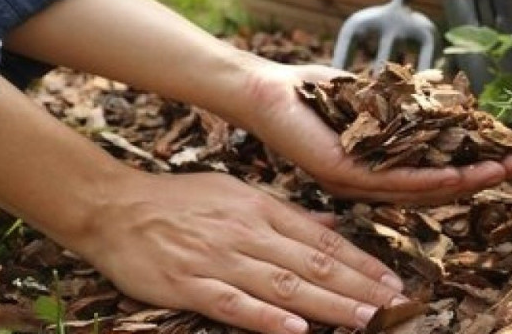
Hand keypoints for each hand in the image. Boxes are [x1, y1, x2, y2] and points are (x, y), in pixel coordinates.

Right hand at [74, 172, 406, 333]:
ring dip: (328, 305)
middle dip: (359, 288)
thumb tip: (330, 225)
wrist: (115, 207)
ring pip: (284, 286)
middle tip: (396, 306)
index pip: (323, 241)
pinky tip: (297, 332)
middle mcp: (247, 233)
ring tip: (365, 320)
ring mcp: (218, 260)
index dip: (362, 263)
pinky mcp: (189, 285)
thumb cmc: (179, 199)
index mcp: (260, 208)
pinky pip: (233, 305)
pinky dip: (266, 319)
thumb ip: (285, 212)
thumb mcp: (237, 191)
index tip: (392, 282)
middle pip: (313, 265)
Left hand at [242, 64, 511, 203]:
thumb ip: (402, 105)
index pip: (431, 174)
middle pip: (433, 188)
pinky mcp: (342, 173)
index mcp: (376, 166)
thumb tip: (442, 96)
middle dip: (480, 178)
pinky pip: (392, 180)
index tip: (506, 155)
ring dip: (466, 181)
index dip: (471, 167)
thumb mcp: (369, 97)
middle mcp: (369, 182)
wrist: (263, 90)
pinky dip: (430, 179)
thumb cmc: (311, 93)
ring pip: (420, 189)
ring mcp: (356, 182)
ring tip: (503, 170)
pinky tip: (460, 174)